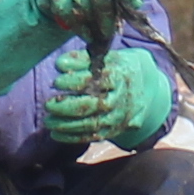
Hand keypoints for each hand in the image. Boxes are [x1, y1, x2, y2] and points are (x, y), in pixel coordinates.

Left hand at [42, 44, 176, 151]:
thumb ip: (82, 59)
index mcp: (119, 75)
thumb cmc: (117, 68)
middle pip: (92, 105)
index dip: (73, 81)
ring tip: (48, 121)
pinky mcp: (113, 130)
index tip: (56, 81)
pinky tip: (56, 134)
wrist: (145, 87)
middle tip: (48, 105)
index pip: (94, 80)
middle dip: (67, 106)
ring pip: (91, 123)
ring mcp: (118, 116)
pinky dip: (72, 137)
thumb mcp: (105, 58)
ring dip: (66, 124)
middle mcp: (120, 98)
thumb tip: (60, 64)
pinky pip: (92, 136)